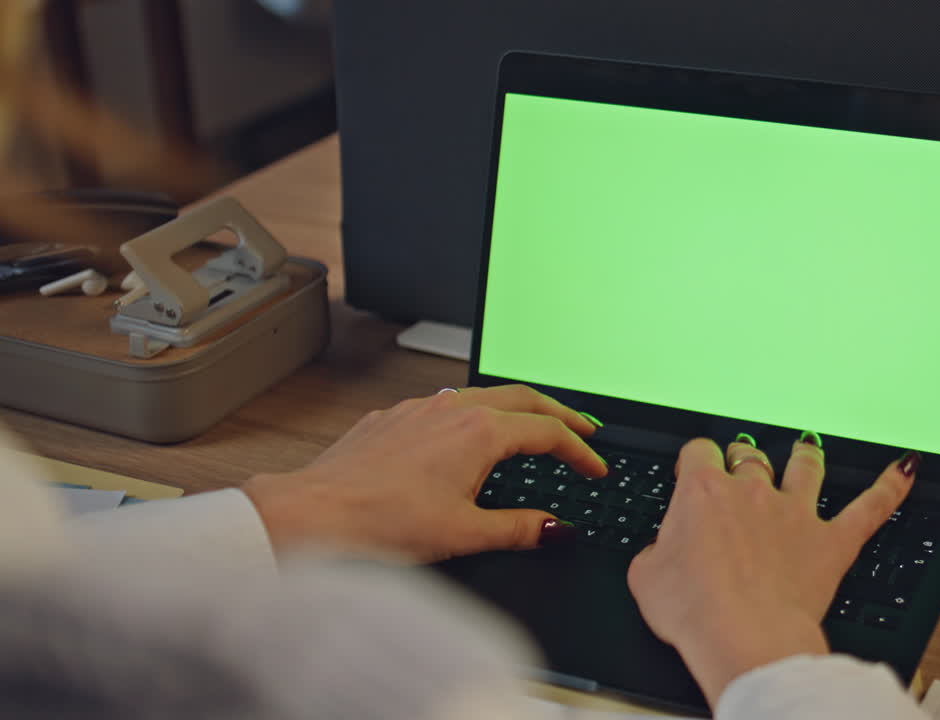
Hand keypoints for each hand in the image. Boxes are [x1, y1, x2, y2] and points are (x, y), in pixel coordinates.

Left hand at [242, 385, 606, 562]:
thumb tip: (554, 529)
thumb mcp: (464, 535)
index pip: (547, 433)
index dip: (579, 451)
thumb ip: (518, 529)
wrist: (309, 514)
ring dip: (516, 409)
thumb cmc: (377, 524)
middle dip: (559, 413)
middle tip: (583, 429)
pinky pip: (444, 406)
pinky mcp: (391, 420)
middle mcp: (450, 410)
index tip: (595, 468)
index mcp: (478, 432)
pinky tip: (465, 437)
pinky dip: (473, 415)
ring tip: (531, 428)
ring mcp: (418, 411)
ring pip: (482, 396)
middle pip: (523, 397)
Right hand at [627, 434, 917, 707]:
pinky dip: (889, 487)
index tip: (693, 469)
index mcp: (702, 492)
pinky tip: (904, 469)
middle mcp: (751, 493)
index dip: (695, 458)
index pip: (699, 451)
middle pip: (750, 457)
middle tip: (740, 466)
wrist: (744, 636)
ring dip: (804, 456)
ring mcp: (795, 514)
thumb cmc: (696, 610)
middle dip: (743, 458)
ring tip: (806, 447)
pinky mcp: (831, 543)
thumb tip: (662, 550)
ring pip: (805, 468)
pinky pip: (869, 508)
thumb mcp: (645, 576)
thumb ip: (655, 550)